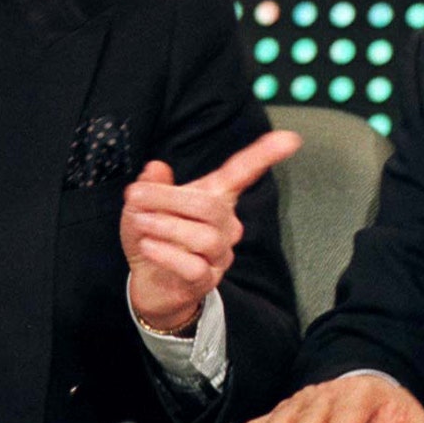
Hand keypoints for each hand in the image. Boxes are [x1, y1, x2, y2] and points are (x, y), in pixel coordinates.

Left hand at [122, 130, 302, 331]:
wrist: (151, 283)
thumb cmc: (154, 237)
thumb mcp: (144, 206)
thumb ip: (151, 186)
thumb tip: (155, 167)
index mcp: (215, 198)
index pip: (243, 173)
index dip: (265, 155)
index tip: (289, 139)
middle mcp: (225, 225)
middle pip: (210, 206)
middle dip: (168, 198)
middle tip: (135, 196)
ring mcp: (219, 254)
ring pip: (205, 237)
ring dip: (165, 227)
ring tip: (142, 223)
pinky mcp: (207, 280)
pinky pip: (193, 266)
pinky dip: (166, 255)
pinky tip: (148, 247)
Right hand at [221, 375, 423, 422]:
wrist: (364, 385)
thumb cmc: (385, 409)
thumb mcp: (409, 420)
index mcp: (361, 394)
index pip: (349, 414)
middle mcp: (328, 394)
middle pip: (311, 416)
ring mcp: (304, 401)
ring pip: (283, 417)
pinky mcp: (286, 410)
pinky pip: (263, 421)